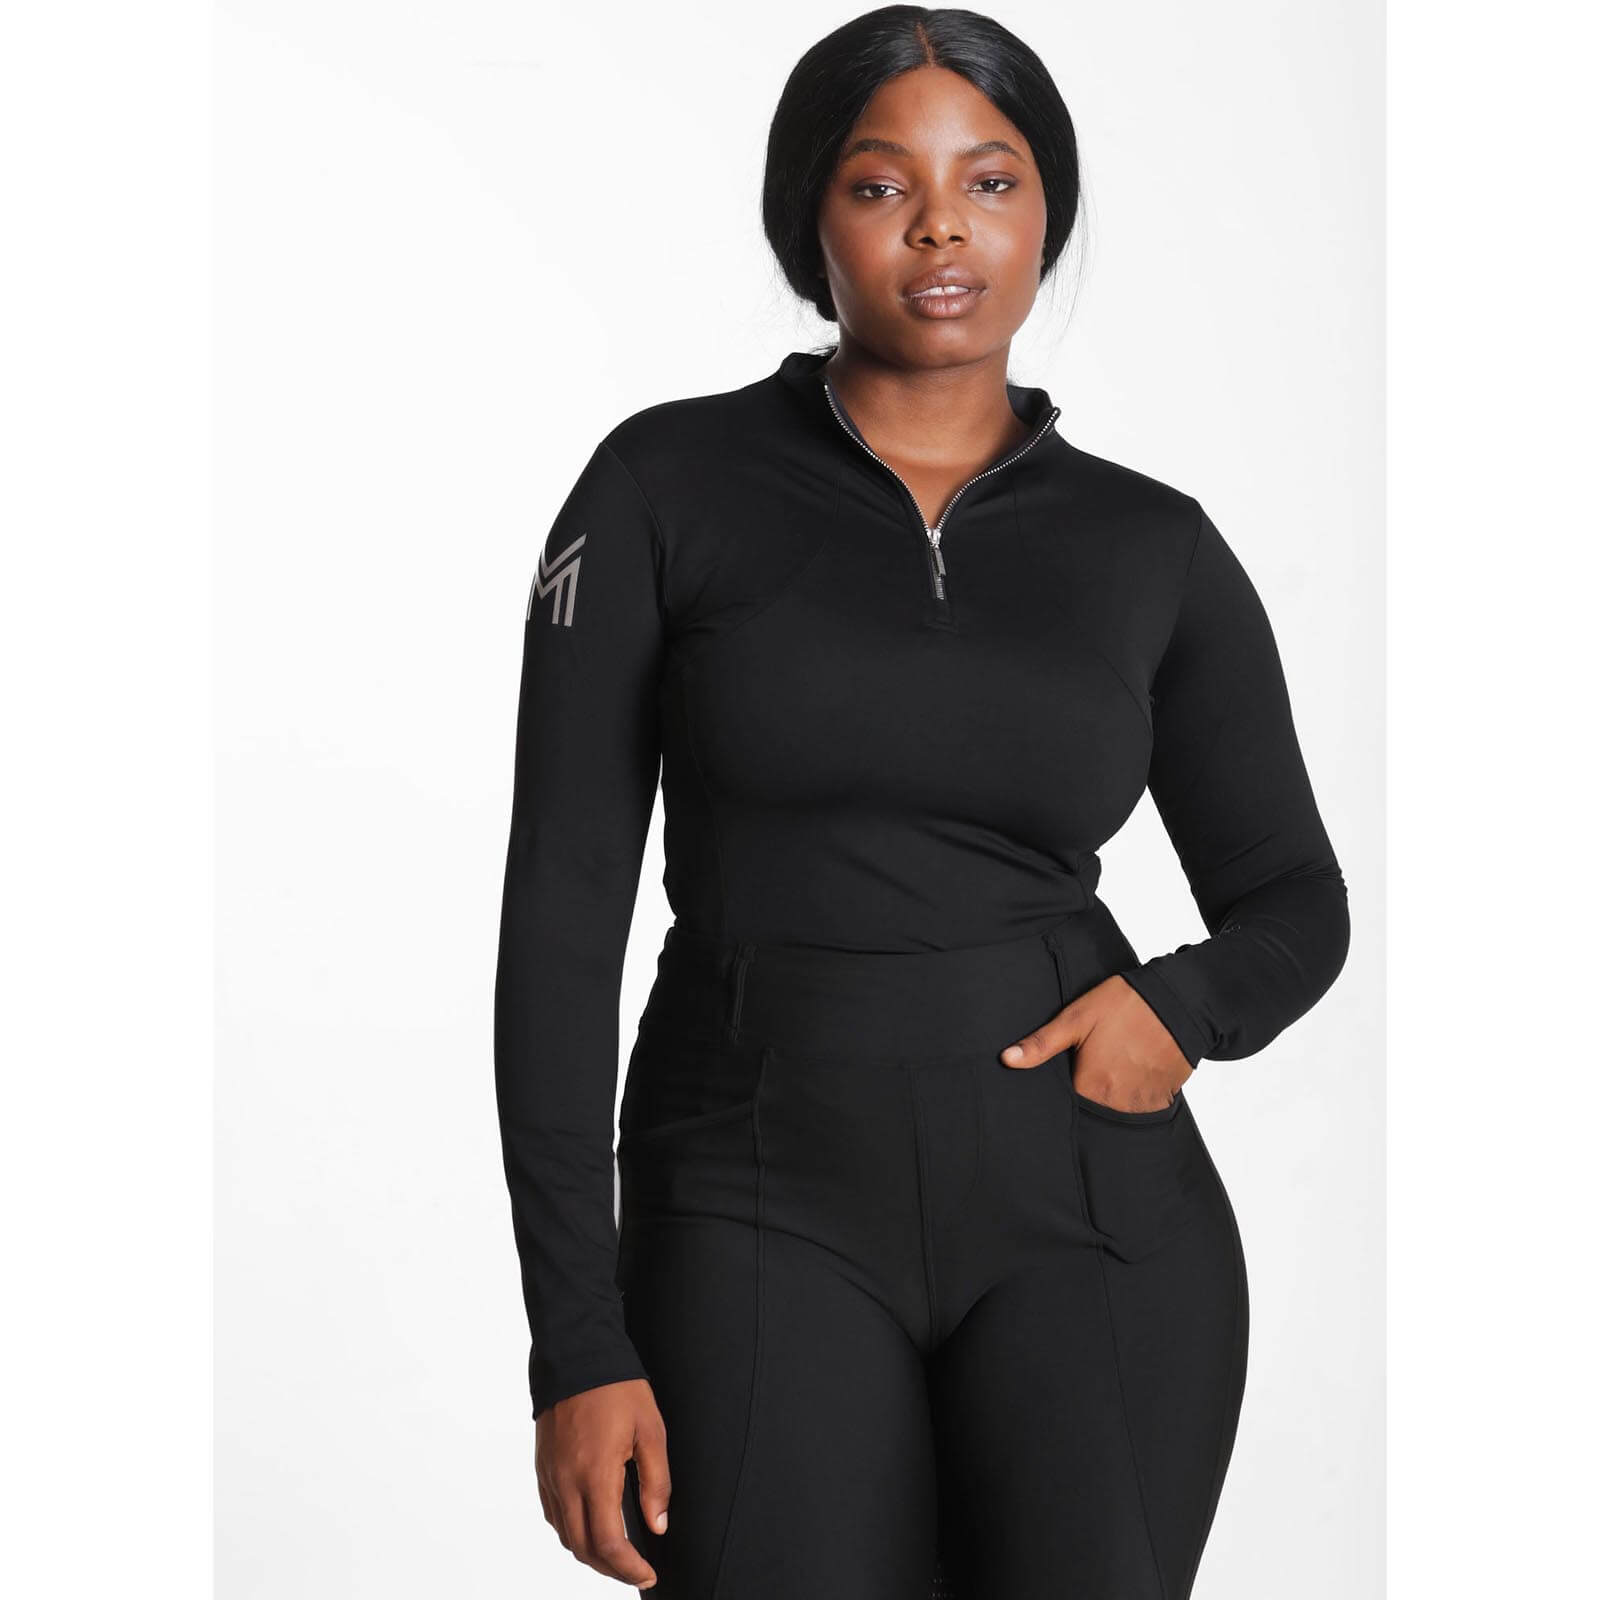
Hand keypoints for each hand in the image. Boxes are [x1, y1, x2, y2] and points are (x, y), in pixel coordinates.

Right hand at [536, 1377, 670, 1587]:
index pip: (608, 1543)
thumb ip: (656, 1481)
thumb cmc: (616, 1387)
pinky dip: (571, 1531)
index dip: (629, 1568)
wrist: (576, 1353)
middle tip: (636, 1570)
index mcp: (595, 1474)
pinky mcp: (543, 1467)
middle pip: (582, 1548)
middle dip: (610, 1568)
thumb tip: (657, 1525)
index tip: (647, 1573)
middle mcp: (566, 1481)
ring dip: (590, 1553)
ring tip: (617, 1554)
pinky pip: (553, 1514)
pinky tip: (589, 1525)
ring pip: (564, 1535)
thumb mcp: (651, 1429)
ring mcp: (550, 1476)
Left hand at [999, 974, 1192, 1112]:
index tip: (1068, 1074)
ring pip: (1117, 1111)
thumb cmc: (1125, 1005)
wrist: (1180, 1001)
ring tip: (1115, 1067)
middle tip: (1094, 1066)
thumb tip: (1006, 1060)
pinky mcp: (1163, 1099)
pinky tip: (1133, 1071)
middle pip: (1091, 1111)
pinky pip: (1142, 1107)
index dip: (1062, 1092)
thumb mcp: (1076, 1018)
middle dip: (1088, 1096)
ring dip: (1113, 1097)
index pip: (1065, 1104)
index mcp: (1089, 1087)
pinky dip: (1136, 1096)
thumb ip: (1042, 1044)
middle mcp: (1115, 1104)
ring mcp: (1142, 1104)